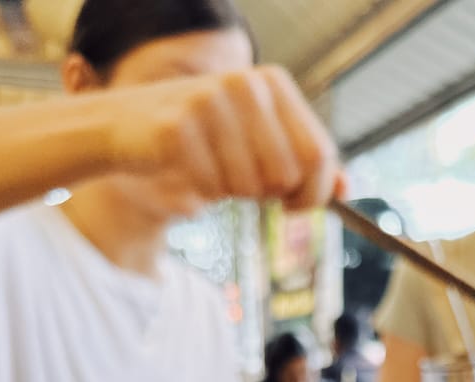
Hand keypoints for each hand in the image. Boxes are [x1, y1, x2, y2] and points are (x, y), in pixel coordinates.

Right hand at [110, 66, 344, 213]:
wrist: (128, 127)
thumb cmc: (203, 139)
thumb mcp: (260, 144)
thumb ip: (304, 164)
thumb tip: (346, 190)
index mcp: (274, 83)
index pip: (319, 155)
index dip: (313, 194)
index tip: (295, 206)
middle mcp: (246, 83)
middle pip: (287, 174)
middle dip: (269, 195)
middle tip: (244, 183)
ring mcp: (210, 100)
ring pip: (250, 186)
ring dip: (233, 193)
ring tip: (213, 168)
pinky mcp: (178, 126)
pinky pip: (213, 188)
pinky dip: (204, 191)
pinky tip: (188, 168)